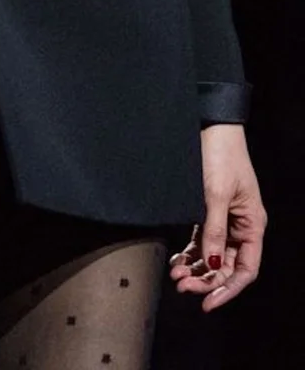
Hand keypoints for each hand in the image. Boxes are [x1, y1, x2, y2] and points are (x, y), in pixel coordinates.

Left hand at [169, 124, 266, 310]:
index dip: (228, 288)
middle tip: (182, 286)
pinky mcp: (209, 210)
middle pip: (226, 265)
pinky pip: (202, 240)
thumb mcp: (216, 194)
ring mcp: (225, 219)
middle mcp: (241, 225)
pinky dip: (191, 252)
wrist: (211, 126)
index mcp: (252, 224)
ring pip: (212, 255)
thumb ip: (214, 229)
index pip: (245, 269)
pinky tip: (177, 260)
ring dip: (196, 269)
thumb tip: (210, 263)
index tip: (207, 302)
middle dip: (206, 280)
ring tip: (176, 276)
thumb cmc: (220, 155)